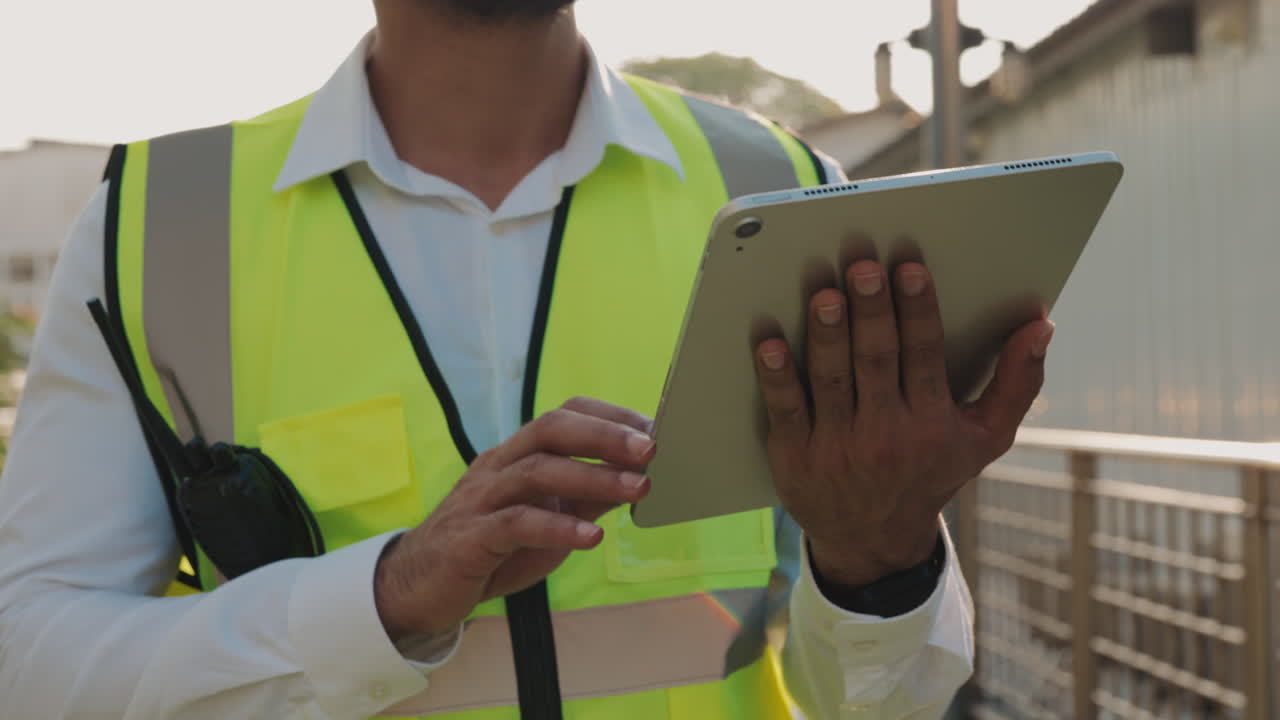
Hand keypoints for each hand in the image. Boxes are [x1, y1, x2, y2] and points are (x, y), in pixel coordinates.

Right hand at [373, 397, 653, 639]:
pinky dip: (558, 526)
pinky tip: (592, 536)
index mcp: (517, 454)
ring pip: (537, 471)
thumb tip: (641, 477)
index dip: (610, 417)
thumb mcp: (550, 517)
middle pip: (551, 430)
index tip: (655, 428)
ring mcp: (481, 498)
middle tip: (651, 449)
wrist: (421, 587)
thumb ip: (588, 496)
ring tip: (638, 488)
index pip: (564, 415)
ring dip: (593, 476)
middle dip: (604, 435)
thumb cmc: (492, 547)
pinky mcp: (470, 538)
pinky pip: (516, 524)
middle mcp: (498, 465)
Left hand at [754, 260, 1052, 588]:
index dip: (917, 310)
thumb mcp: (985, 438)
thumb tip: (1042, 324)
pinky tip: (769, 342)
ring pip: (832, 380)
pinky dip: (777, 377)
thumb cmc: (931, 473)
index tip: (910, 268)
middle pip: (877, 360)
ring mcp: (838, 445)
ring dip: (827, 335)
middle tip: (863, 265)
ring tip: (825, 294)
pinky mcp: (795, 457)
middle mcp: (886, 433)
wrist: (874, 541)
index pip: (924, 355)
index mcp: (932, 421)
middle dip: (871, 311)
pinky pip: (785, 410)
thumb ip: (1017, 381)